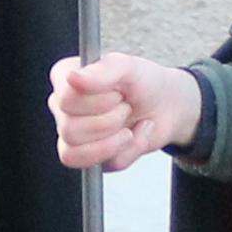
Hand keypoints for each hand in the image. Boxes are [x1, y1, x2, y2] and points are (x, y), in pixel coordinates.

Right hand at [51, 53, 198, 169]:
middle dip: (111, 120)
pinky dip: (128, 151)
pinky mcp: (91, 157)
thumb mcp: (129, 67)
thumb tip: (72, 77)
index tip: (117, 92)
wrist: (166, 105)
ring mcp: (74, 135)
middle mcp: (64, 107)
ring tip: (128, 124)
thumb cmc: (144, 82)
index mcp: (65, 78)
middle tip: (126, 107)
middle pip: (70, 129)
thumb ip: (102, 70)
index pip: (65, 100)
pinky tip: (134, 135)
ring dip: (116, 140)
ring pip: (77, 153)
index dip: (97, 101)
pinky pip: (103, 164)